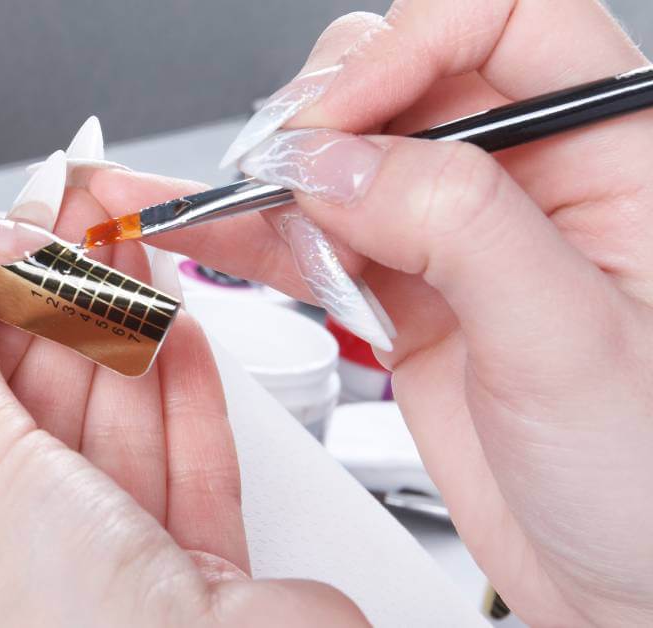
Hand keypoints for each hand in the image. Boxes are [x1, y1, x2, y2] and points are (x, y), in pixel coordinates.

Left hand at [0, 132, 366, 625]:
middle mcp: (17, 577)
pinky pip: (190, 472)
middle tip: (68, 212)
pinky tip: (180, 332)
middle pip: (30, 409)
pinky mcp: (203, 585)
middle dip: (52, 301)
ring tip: (127, 240)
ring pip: (114, 431)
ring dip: (123, 330)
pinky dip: (187, 397)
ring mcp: (115, 583)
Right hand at [89, 1, 652, 623]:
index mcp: (619, 155)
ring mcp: (462, 243)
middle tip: (277, 179)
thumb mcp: (570, 340)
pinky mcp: (411, 300)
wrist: (640, 596)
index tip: (335, 126)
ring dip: (263, 181)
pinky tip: (201, 234)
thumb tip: (338, 161)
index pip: (502, 22)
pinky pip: (319, 244)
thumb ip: (455, 224)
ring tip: (195, 203)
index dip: (406, 51)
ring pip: (345, 164)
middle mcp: (535, 183)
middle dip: (323, 120)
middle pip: (406, 82)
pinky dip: (254, 240)